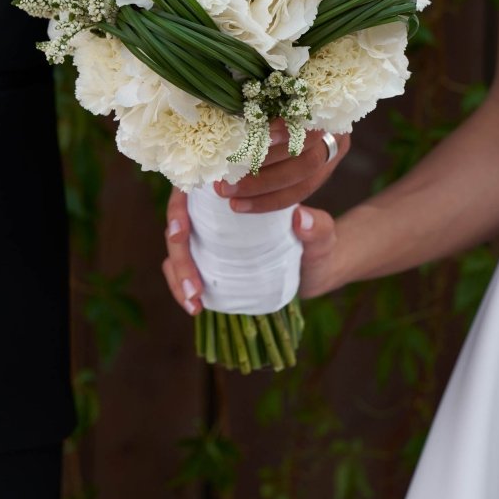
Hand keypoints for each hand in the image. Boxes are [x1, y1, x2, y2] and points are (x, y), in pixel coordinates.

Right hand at [162, 123, 349, 314]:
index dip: (179, 207)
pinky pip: (183, 271)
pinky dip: (182, 288)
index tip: (181, 230)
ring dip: (177, 275)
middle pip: (179, 223)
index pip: (194, 189)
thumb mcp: (322, 235)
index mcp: (236, 190)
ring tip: (194, 302)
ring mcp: (208, 237)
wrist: (317, 268)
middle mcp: (215, 211)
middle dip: (179, 255)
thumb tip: (301, 218)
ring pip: (176, 250)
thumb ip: (318, 227)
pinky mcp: (208, 262)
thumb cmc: (318, 243)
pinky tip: (196, 308)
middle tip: (193, 286)